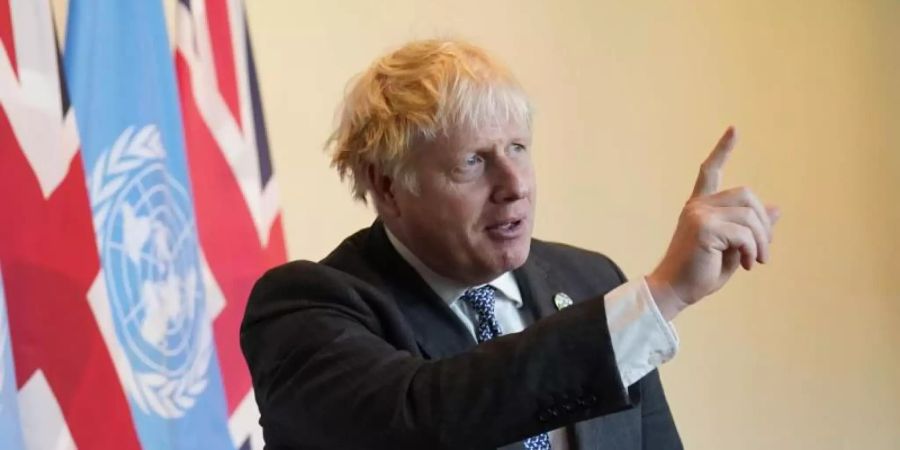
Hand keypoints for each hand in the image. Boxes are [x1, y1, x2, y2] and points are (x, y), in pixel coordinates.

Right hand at [646, 127, 780, 320]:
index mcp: (699, 208)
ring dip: (760, 241)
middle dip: (763, 224)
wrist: (674, 291)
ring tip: (754, 261)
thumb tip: (777, 209)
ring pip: (750, 215)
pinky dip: (752, 249)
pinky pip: (744, 232)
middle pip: (747, 196)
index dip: (722, 150)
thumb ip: (750, 229)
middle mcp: (698, 206)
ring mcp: (699, 214)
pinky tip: (746, 263)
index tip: (734, 129)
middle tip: (762, 253)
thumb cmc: (700, 273)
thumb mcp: (732, 249)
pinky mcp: (703, 227)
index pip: (709, 172)